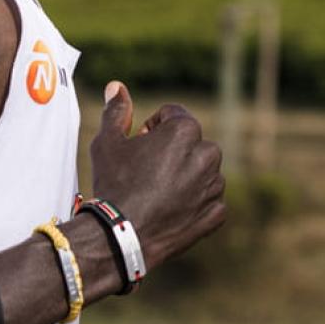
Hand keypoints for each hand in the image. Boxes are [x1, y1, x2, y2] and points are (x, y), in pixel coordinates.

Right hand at [89, 81, 225, 271]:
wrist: (120, 237)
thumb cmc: (114, 183)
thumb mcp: (108, 141)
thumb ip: (116, 110)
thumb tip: (117, 86)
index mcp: (185, 130)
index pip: (172, 115)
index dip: (152, 129)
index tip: (138, 146)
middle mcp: (208, 154)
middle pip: (190, 141)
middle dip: (172, 150)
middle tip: (146, 171)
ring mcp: (214, 186)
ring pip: (201, 170)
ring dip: (185, 175)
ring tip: (157, 193)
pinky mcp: (216, 214)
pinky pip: (208, 200)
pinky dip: (194, 202)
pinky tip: (170, 210)